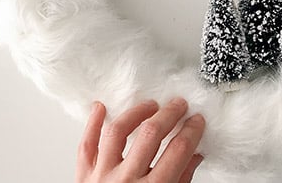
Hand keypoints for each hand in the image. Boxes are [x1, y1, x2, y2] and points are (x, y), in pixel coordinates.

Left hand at [76, 98, 204, 182]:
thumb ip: (181, 180)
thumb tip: (195, 154)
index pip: (177, 151)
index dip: (191, 131)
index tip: (197, 120)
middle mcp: (126, 182)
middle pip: (150, 135)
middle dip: (169, 114)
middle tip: (180, 105)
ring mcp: (102, 177)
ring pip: (117, 132)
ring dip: (136, 113)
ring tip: (150, 106)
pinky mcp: (83, 177)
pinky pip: (85, 145)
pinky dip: (91, 124)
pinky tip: (101, 107)